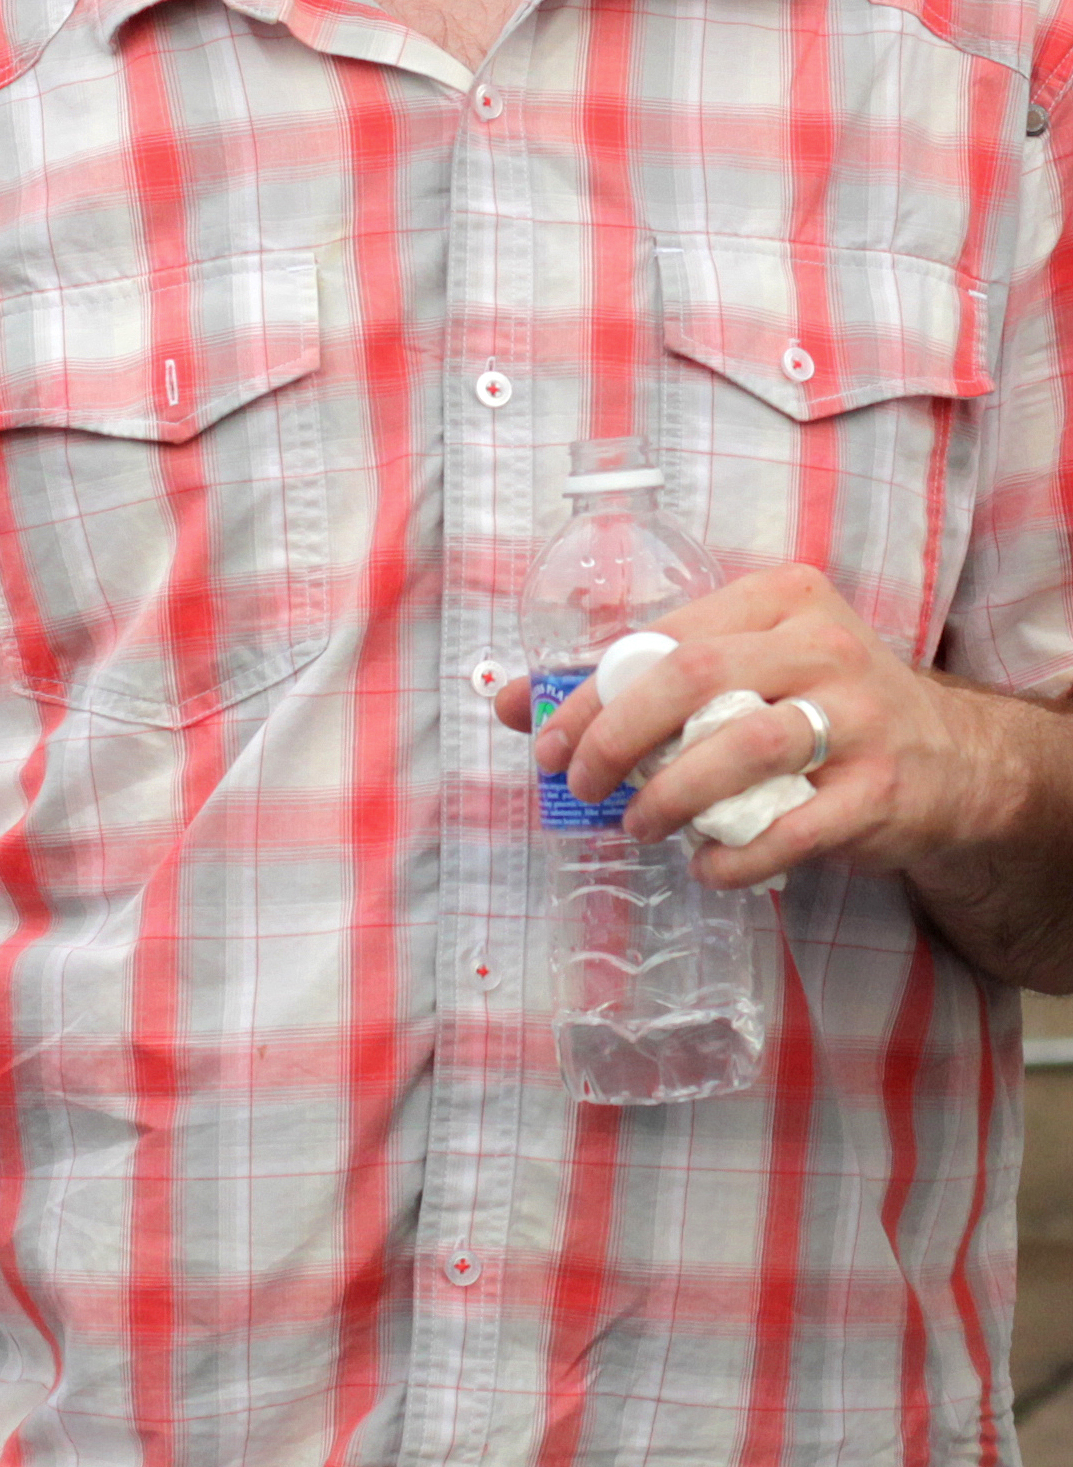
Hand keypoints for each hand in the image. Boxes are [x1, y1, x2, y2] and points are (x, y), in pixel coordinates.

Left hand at [491, 563, 1036, 889]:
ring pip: (748, 746)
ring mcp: (862, 715)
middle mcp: (823, 646)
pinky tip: (706, 865)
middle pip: (697, 678)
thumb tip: (513, 705)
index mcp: (778, 601)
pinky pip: (799, 827)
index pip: (663, 639)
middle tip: (582, 787)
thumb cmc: (815, 708)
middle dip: (618, 738)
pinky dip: (739, 855)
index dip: (590, 695)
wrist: (954, 761)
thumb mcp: (740, 673)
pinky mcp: (887, 787)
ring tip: (637, 827)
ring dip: (673, 796)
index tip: (545, 745)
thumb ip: (632, 683)